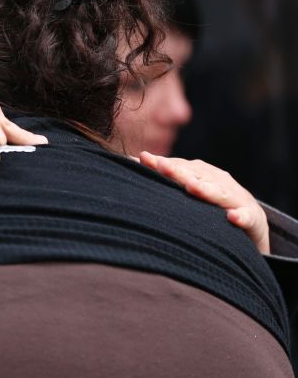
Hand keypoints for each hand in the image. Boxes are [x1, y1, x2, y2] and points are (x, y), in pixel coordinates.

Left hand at [139, 151, 268, 253]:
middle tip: (162, 166)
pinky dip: (241, 217)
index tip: (142, 159)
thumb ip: (162, 178)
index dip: (160, 164)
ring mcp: (234, 198)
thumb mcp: (187, 189)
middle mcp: (216, 181)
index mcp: (198, 174)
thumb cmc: (208, 203)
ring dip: (206, 190)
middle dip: (178, 171)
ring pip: (219, 193)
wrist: (249, 218)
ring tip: (193, 188)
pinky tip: (233, 218)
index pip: (177, 167)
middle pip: (195, 176)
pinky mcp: (250, 217)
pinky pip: (246, 217)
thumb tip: (127, 161)